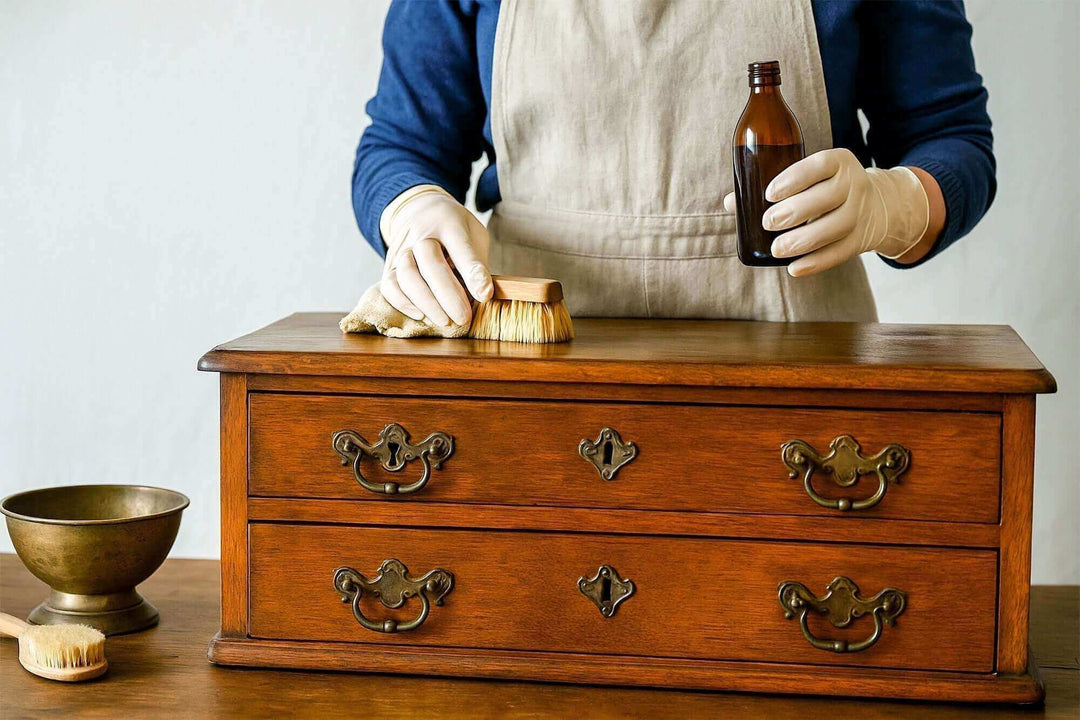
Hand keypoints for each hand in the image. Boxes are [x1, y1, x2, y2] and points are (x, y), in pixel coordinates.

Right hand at [379, 186, 492, 326]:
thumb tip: (483, 295)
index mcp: (449, 224)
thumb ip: (476, 263)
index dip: (473, 274)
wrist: (419, 210)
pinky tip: (421, 315)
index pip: (461, 249)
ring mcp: (401, 250)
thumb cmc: (453, 229)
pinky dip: (402, 302)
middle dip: (447, 295)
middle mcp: (421, 235)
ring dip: (426, 302)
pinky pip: (388, 285)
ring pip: (406, 275)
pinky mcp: (389, 265)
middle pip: (430, 264)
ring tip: (445, 321)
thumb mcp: (473, 235)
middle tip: (463, 318)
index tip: (484, 296)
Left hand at [723, 149, 928, 276]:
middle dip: (794, 212)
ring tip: (777, 250)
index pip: (819, 166)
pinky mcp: (861, 239)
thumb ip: (774, 188)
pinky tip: (794, 269)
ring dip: (803, 240)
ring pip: (835, 227)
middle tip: (768, 223)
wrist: (876, 205)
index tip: (769, 194)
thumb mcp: (810, 178)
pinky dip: (816, 263)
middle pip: (827, 198)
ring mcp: (860, 213)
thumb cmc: (826, 188)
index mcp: (838, 162)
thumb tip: (731, 202)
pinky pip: (840, 253)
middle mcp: (854, 184)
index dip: (794, 179)